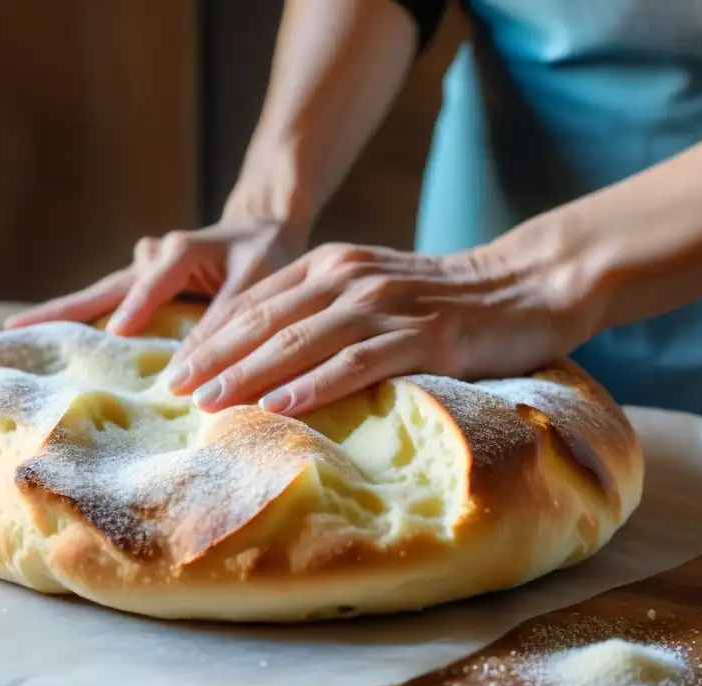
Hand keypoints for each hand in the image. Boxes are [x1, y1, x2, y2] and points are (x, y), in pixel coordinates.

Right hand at [4, 218, 308, 334]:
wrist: (262, 227)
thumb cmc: (265, 253)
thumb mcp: (255, 281)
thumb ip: (225, 318)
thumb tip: (190, 366)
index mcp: (179, 252)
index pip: (149, 286)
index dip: (133, 311)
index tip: (113, 336)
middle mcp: (152, 258)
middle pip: (101, 290)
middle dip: (59, 311)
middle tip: (11, 331)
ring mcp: (142, 269)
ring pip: (101, 296)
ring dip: (68, 317)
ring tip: (24, 339)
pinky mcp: (144, 283)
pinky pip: (112, 303)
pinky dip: (91, 321)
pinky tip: (66, 345)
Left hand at [163, 241, 595, 416]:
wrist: (527, 284)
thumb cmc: (443, 299)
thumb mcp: (372, 291)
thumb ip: (324, 310)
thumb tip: (268, 357)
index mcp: (332, 265)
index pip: (255, 302)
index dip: (211, 337)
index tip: (176, 369)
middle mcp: (350, 277)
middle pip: (267, 320)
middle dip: (215, 357)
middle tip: (174, 390)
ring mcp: (387, 305)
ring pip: (303, 340)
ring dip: (251, 373)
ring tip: (211, 402)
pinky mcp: (425, 335)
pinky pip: (359, 361)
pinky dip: (317, 383)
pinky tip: (283, 405)